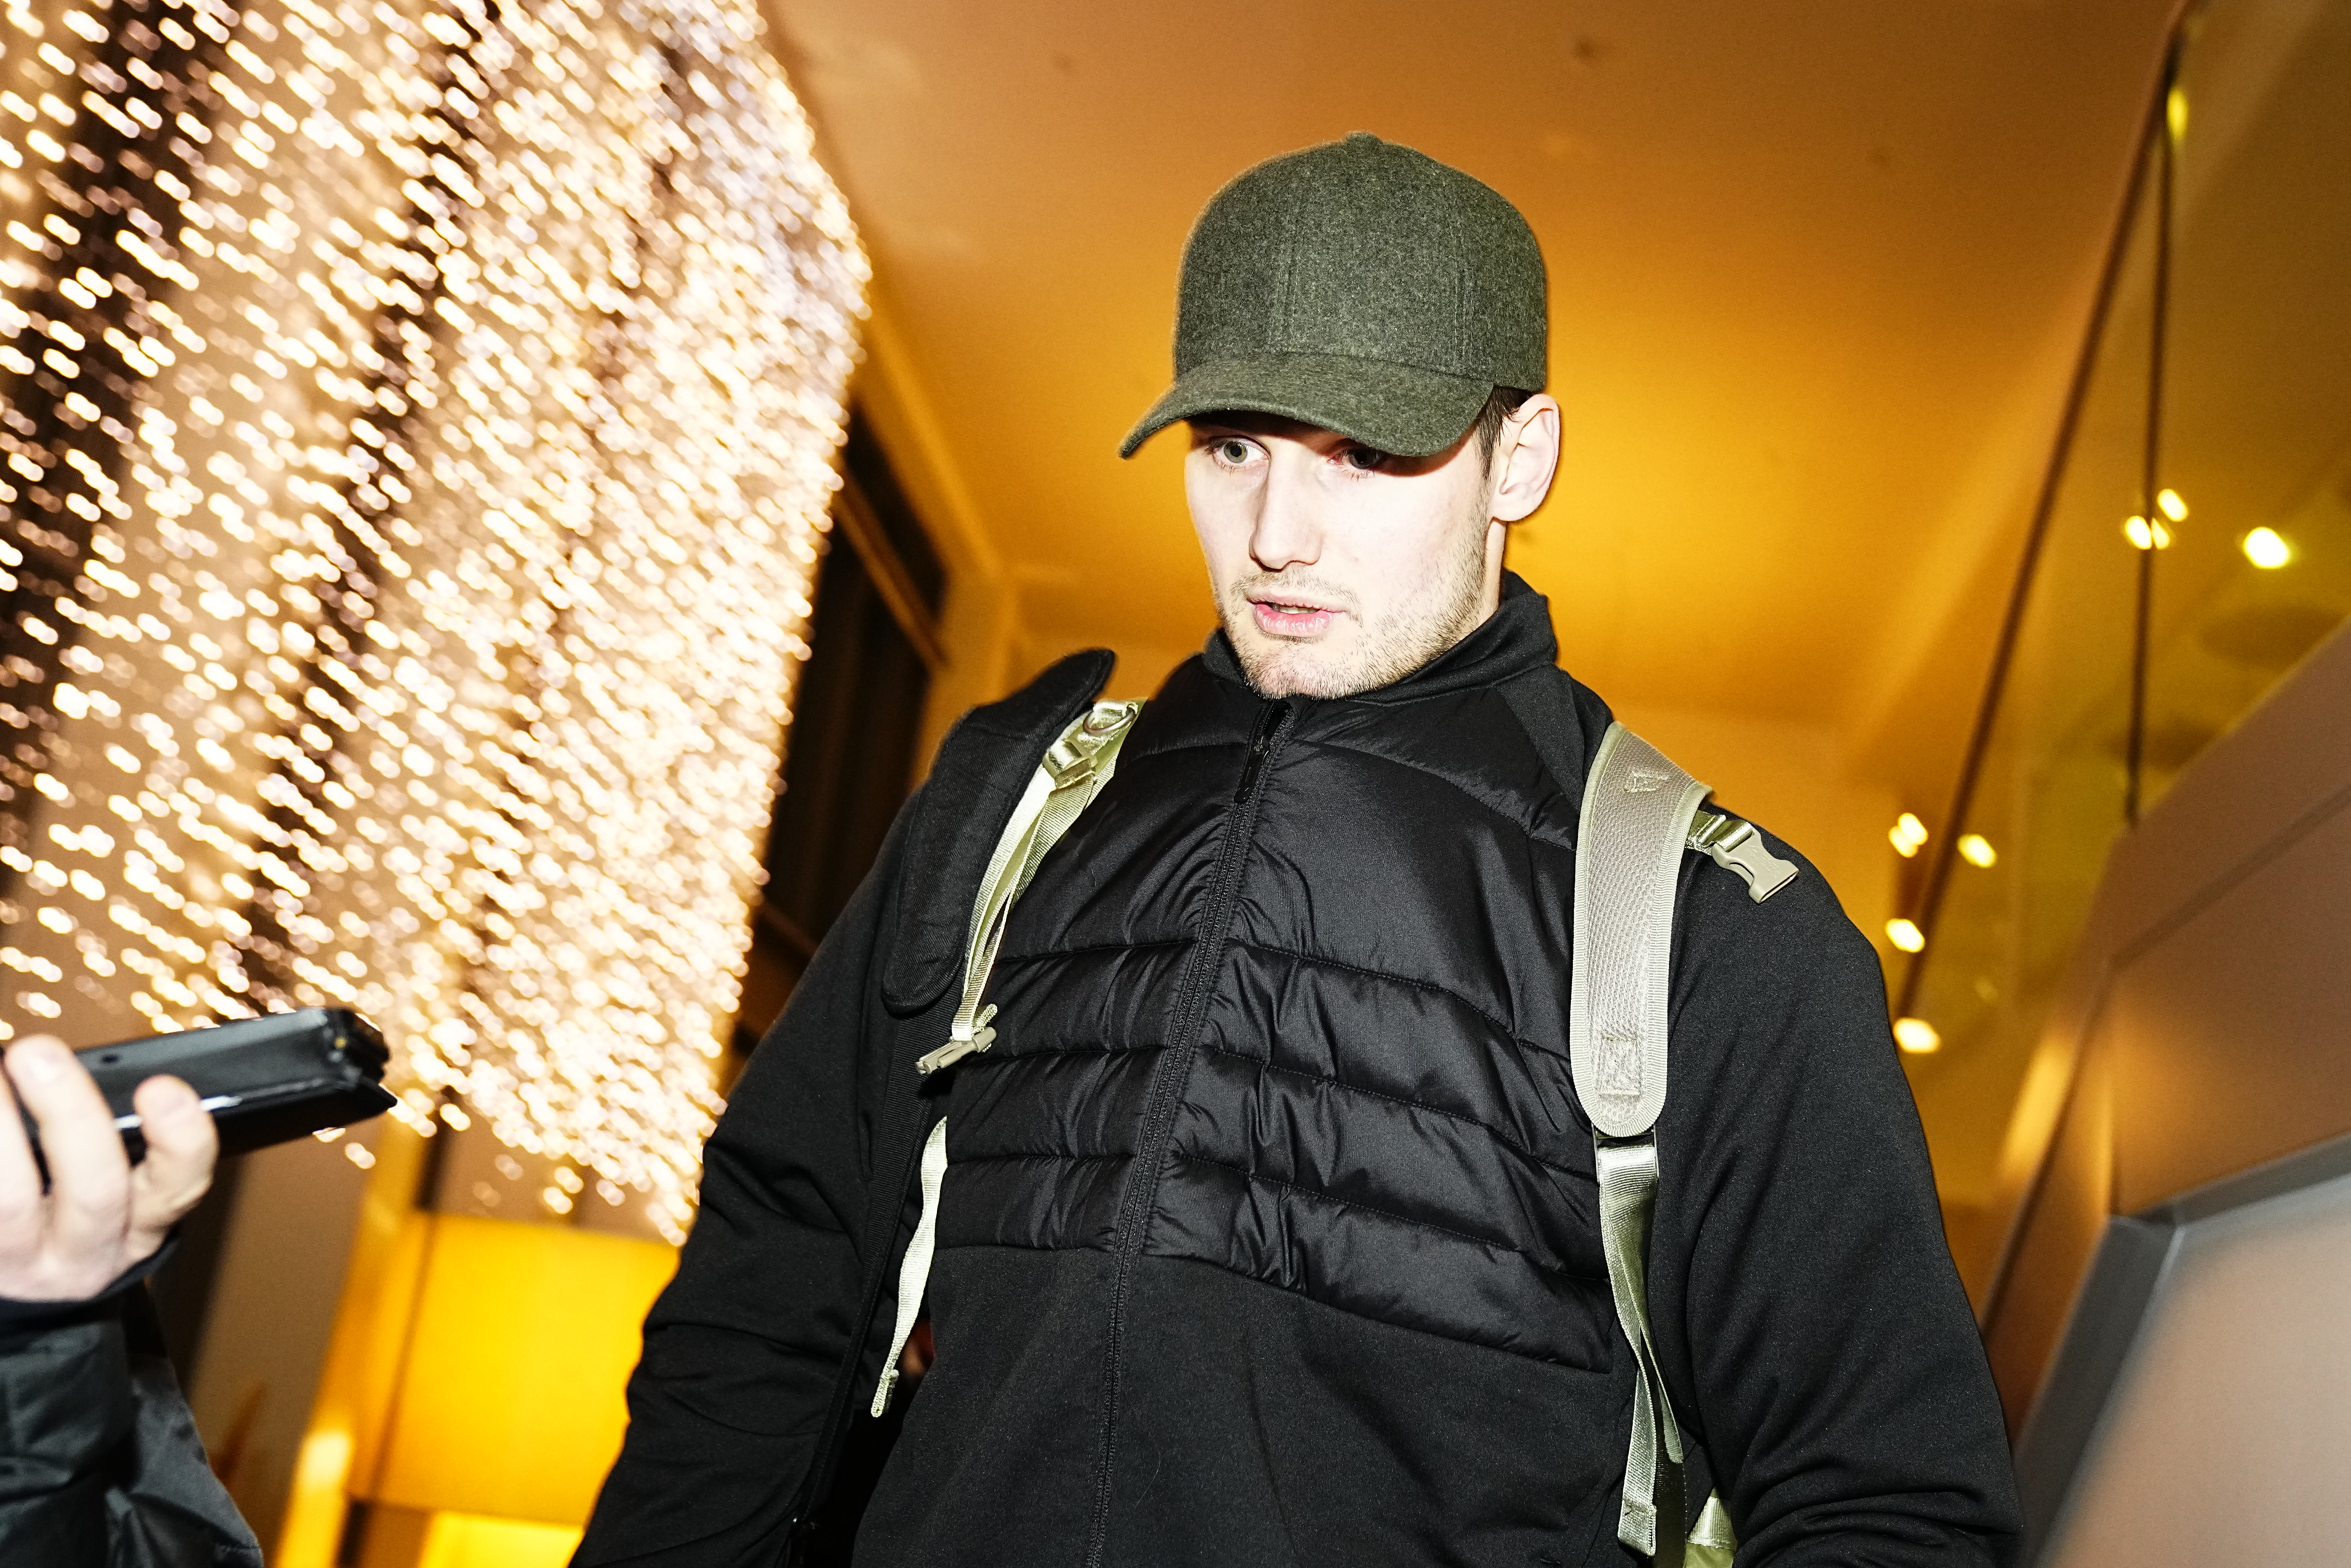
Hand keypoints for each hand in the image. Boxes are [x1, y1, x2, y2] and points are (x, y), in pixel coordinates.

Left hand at [0, 1035, 216, 1301]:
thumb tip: (70, 1065)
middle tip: (38, 1052)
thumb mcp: (123, 1195)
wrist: (25, 1288)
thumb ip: (119, 1139)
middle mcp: (88, 1253)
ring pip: (12, 1200)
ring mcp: (23, 1260)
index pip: (180, 1187)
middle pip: (95, 1190)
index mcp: (142, 1225)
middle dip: (70, 1114)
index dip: (179, 1140)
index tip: (159, 1088)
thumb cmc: (76, 1218)